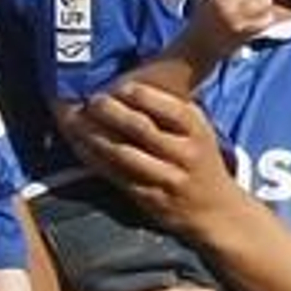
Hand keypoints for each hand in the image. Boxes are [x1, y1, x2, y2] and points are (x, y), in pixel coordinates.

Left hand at [68, 81, 243, 243]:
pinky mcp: (150, 197)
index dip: (137, 94)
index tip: (115, 85)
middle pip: (140, 127)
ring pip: (124, 153)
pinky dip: (94, 159)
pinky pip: (116, 175)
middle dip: (110, 111)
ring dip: (95, 136)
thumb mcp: (197, 128)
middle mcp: (184, 153)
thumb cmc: (198, 157)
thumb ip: (170, 108)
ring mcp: (167, 177)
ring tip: (75, 121)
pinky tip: (80, 147)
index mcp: (196, 128)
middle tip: (91, 101)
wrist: (215, 209)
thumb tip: (128, 81)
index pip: (165, 105)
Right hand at [202, 0, 273, 46]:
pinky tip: (262, 20)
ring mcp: (233, 18)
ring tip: (263, 8)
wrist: (196, 49)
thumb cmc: (204, 22)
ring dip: (266, 4)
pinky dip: (266, 19)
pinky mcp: (242, 33)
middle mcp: (224, 2)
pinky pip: (265, 19)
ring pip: (264, 1)